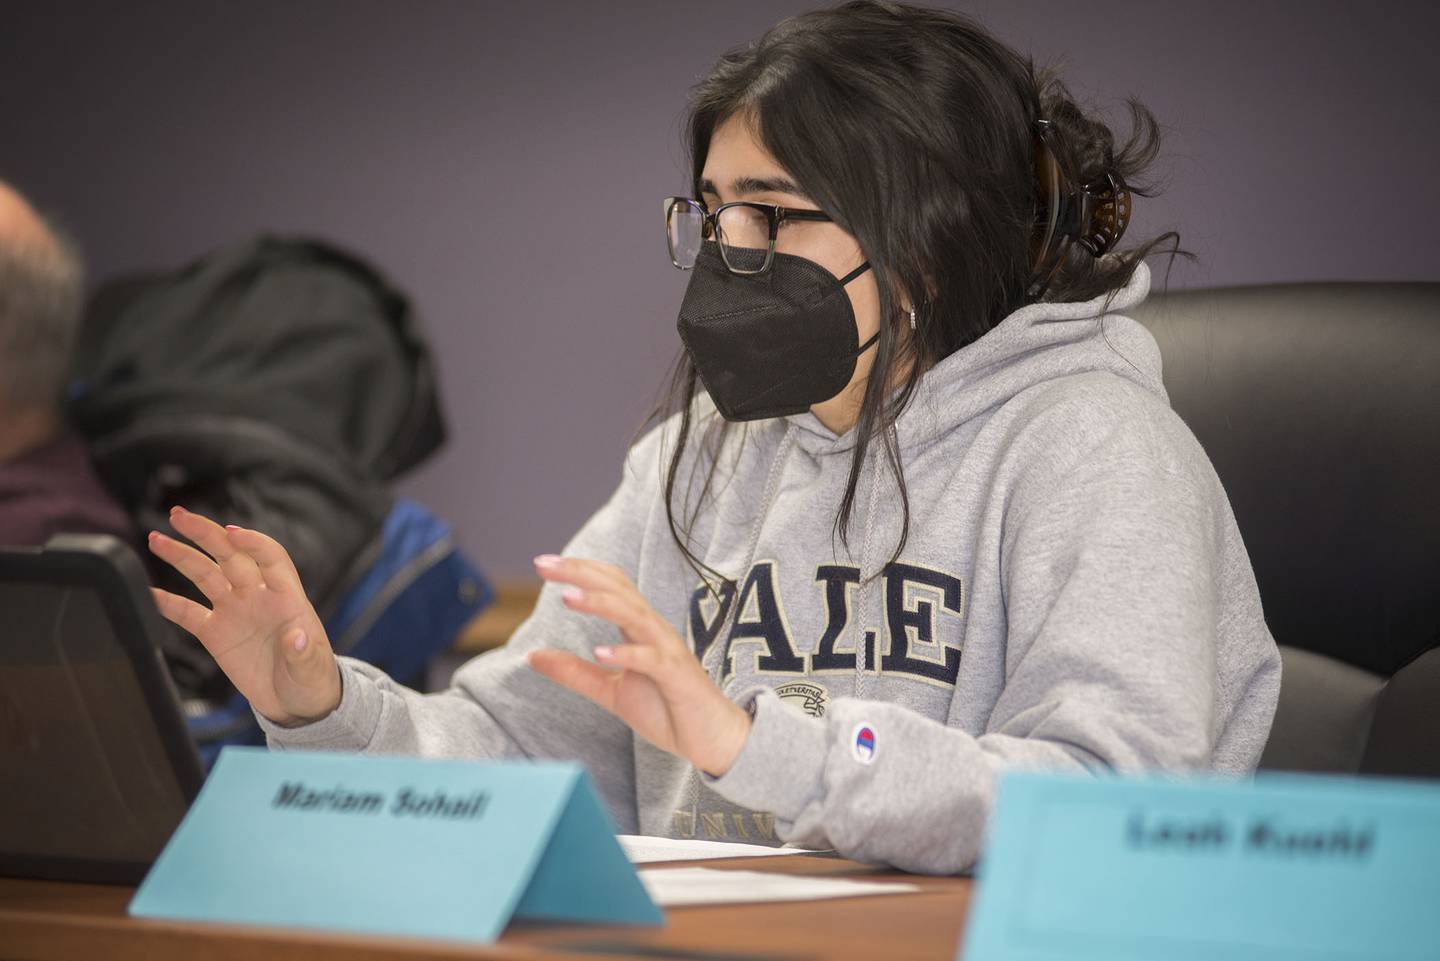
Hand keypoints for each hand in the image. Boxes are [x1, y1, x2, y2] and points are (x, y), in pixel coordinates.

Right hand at [146, 506, 340, 726]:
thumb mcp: (312, 669)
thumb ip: (304, 653)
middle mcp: (258, 597)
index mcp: (287, 598)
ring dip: (182, 556)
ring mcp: (235, 612)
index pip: (270, 558)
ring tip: (156, 538)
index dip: (253, 542)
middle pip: (230, 556)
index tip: (232, 533)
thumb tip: (299, 637)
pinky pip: (188, 613)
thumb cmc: (312, 681)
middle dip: (206, 534)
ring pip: (205, 575)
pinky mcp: (216, 633)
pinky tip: (147, 592)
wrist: (296, 703)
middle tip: (179, 516)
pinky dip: (167, 603)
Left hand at [527, 555, 750, 776]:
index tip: (543, 563)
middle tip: (544, 565)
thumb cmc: (668, 710)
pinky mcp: (677, 676)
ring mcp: (667, 651)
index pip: (611, 585)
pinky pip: (652, 659)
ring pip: (634, 616)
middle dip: (581, 574)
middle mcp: (654, 631)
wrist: (713, 740)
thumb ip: (575, 672)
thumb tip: (532, 656)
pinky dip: (627, 653)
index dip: (580, 570)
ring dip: (600, 604)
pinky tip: (600, 652)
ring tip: (567, 597)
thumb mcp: (611, 691)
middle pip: (618, 589)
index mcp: (639, 629)